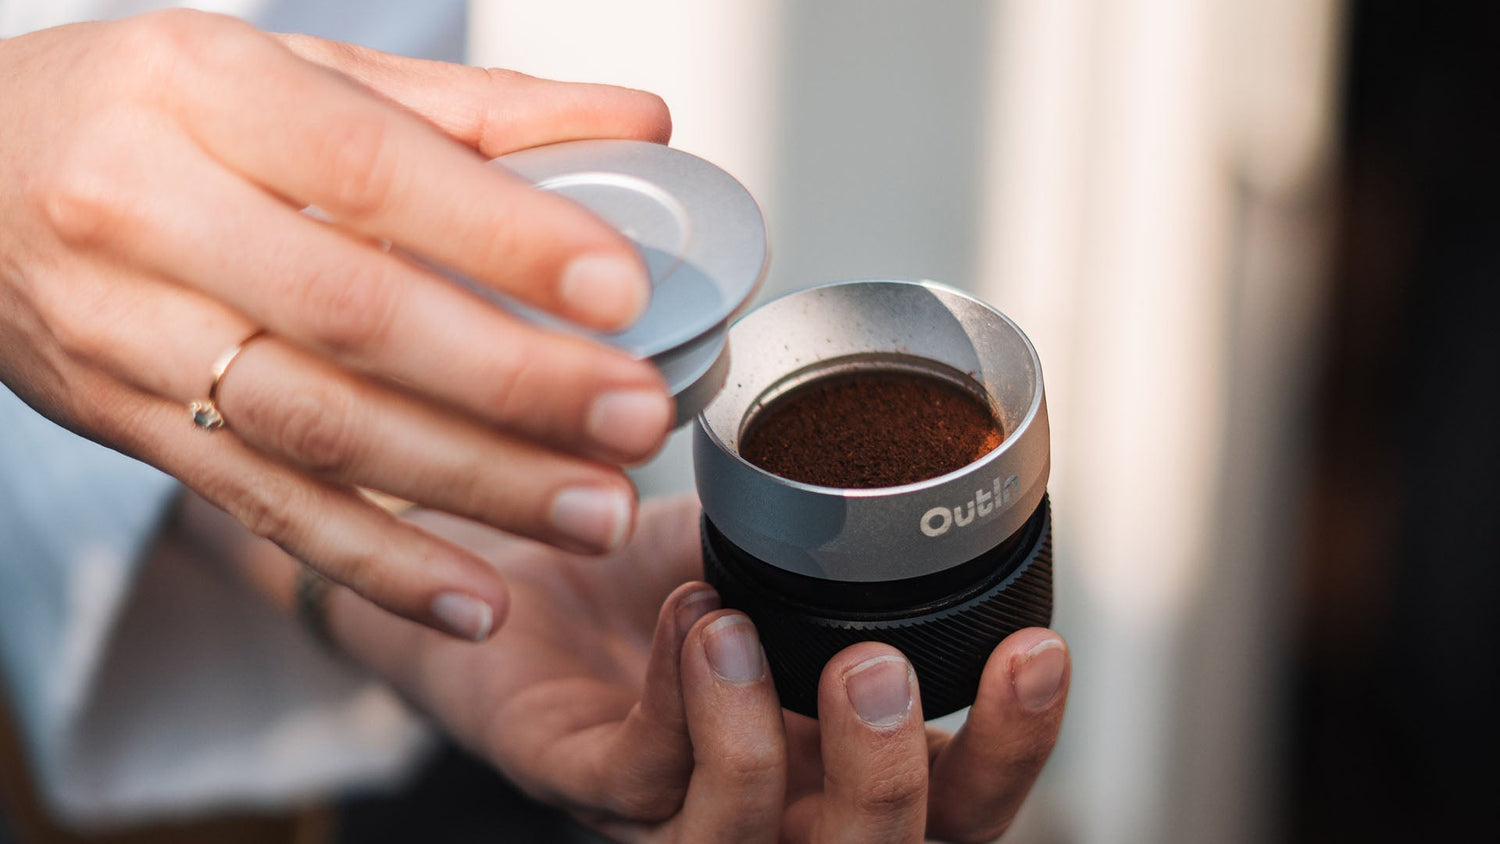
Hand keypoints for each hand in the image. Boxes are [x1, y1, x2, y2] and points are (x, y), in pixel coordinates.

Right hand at [0, 11, 674, 639]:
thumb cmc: (144, 108)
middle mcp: (150, 214)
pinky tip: (475, 599)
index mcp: (202, 92)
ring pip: (318, 430)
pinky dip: (377, 564)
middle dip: (512, 381)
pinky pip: (263, 507)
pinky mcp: (130, 426)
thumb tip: (636, 123)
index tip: (620, 286)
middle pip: (352, 316)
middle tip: (634, 417)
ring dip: (470, 485)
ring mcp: (130, 335)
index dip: (502, 234)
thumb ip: (465, 107)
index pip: (370, 168)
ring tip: (591, 511)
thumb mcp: (286, 67)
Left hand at [329, 496, 1069, 841]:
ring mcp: (670, 803)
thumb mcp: (772, 548)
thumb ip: (848, 544)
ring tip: (739, 622)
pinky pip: (633, 773)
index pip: (952, 796)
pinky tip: (685, 609)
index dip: (1009, 746)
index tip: (1036, 650)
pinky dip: (666, 695)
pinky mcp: (577, 777)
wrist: (518, 556)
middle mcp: (770, 799)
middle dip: (886, 774)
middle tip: (874, 665)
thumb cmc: (656, 567)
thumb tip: (934, 465)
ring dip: (752, 737)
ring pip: (739, 838)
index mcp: (835, 752)